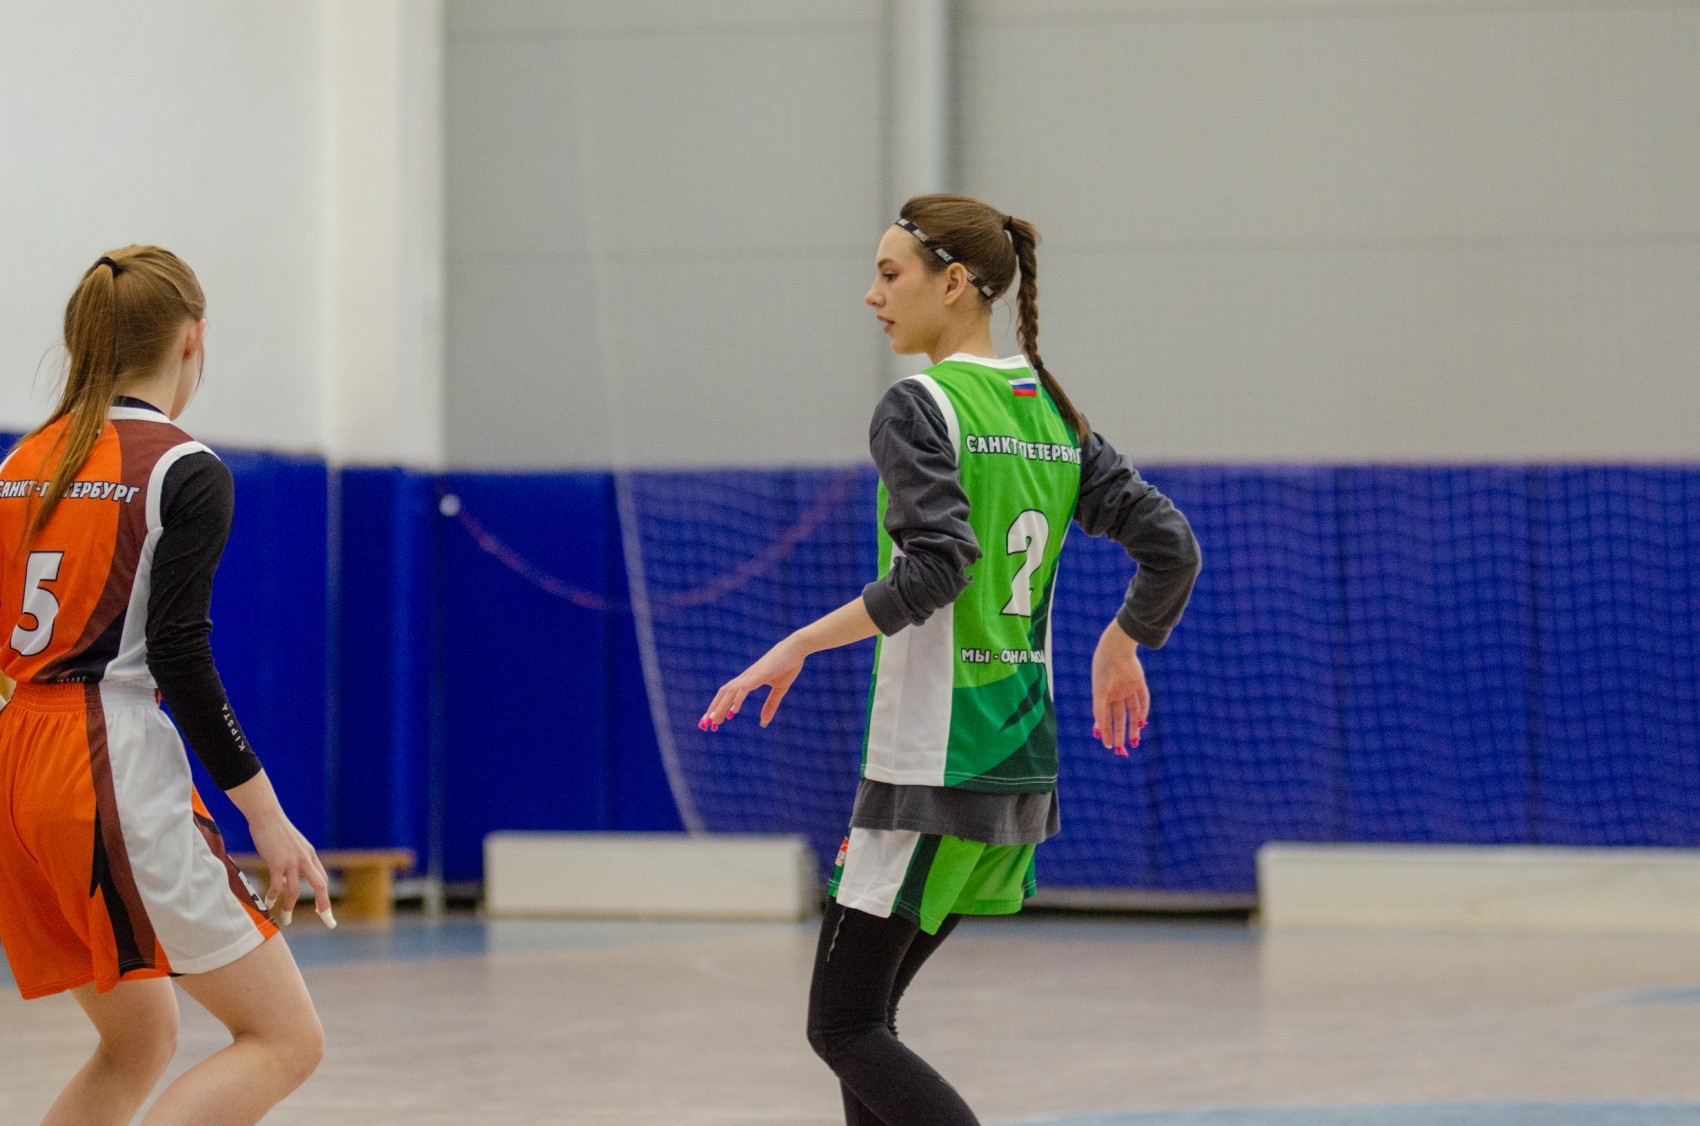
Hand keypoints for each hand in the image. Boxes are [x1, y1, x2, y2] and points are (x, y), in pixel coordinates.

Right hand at [248, 812, 331, 926]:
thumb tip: (286, 881)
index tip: (323, 911)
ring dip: (290, 907)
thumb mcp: (293, 846)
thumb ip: (294, 862)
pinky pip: (276, 885)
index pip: (322, 879)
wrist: (267, 816)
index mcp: (310, 856)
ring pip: (295, 890)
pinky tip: (268, 903)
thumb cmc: (277, 831)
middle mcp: (305, 860)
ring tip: (286, 920)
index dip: (323, 896)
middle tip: (326, 921)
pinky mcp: (276, 862)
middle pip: (320, 886)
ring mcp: (291, 862)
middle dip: (324, 905)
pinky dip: (272, 896)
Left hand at [703, 634, 807, 728]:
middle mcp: (746, 677)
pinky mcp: (759, 675)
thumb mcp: (780, 689)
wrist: (797, 647)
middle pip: (724, 693)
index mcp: (749, 680)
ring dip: (721, 706)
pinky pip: (744, 688)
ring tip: (714, 720)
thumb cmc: (788, 665)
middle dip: (714, 708)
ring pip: (730, 692)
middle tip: (707, 724)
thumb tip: (763, 722)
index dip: (719, 706)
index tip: (713, 720)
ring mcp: (751, 675)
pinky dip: (737, 700)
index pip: (728, 693)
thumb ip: (771, 705)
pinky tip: (733, 711)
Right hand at [1091, 620, 1148, 753]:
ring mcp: (1128, 688)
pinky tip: (1141, 722)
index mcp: (1103, 695)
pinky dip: (1143, 710)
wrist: (1115, 649)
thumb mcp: (1098, 692)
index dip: (1105, 731)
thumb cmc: (1102, 670)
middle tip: (1120, 748)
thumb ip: (1098, 710)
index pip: (1104, 717)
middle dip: (1119, 733)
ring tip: (1134, 741)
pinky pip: (1143, 699)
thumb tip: (1098, 728)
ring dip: (1133, 726)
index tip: (1107, 745)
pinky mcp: (1139, 682)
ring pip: (1132, 711)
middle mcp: (1115, 693)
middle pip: (1118, 717)